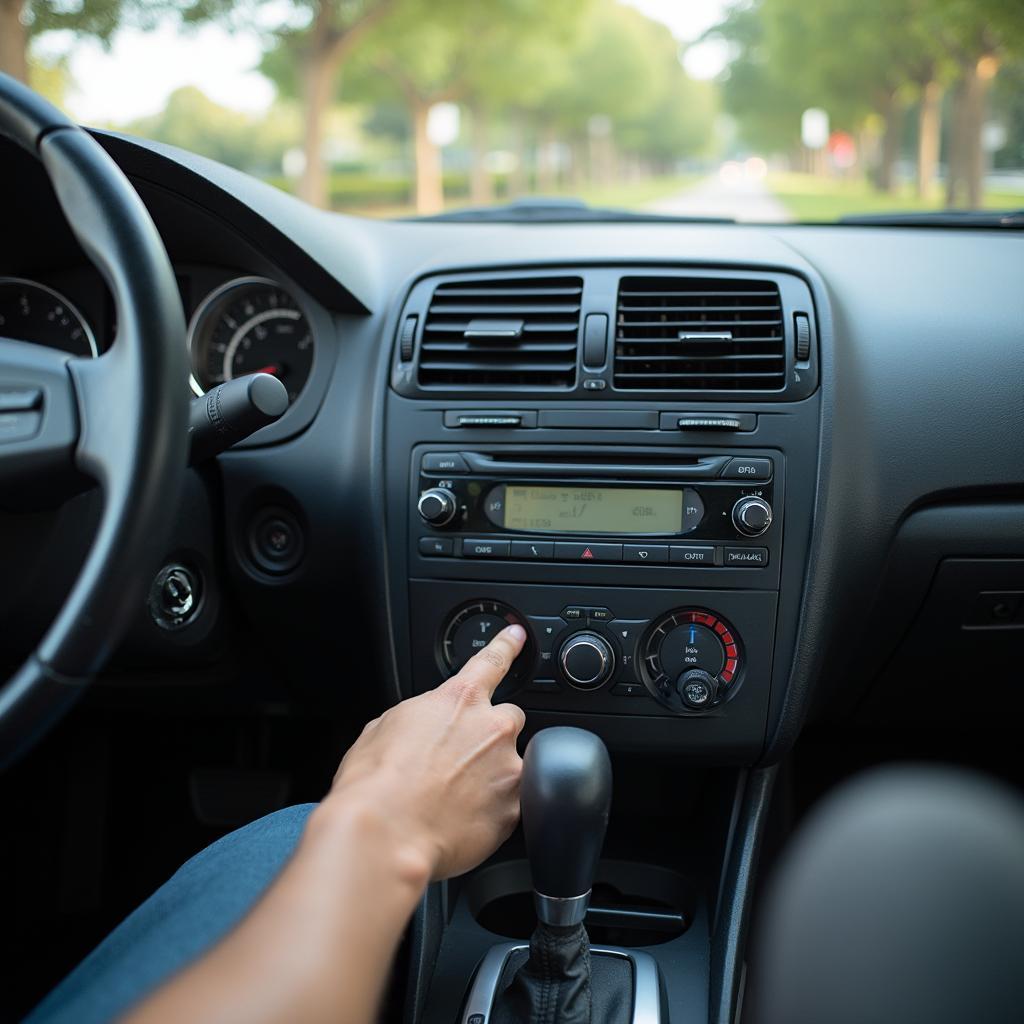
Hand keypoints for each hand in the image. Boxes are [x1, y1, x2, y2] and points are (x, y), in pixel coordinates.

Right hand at [327, 624, 527, 880]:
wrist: (384, 835)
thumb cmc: (375, 784)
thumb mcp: (382, 729)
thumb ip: (416, 718)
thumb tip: (420, 727)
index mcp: (458, 701)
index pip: (492, 661)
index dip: (506, 646)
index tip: (517, 636)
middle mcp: (492, 728)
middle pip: (509, 719)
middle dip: (490, 736)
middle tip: (459, 762)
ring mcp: (508, 769)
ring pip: (511, 765)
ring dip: (491, 777)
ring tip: (455, 801)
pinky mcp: (514, 810)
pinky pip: (512, 805)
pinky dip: (492, 812)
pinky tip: (462, 823)